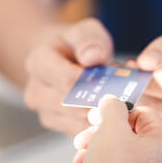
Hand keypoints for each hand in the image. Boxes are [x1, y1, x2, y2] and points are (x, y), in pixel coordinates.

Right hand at [23, 18, 113, 135]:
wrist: (61, 59)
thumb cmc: (76, 44)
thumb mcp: (85, 31)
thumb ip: (90, 40)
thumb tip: (93, 58)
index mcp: (38, 63)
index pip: (67, 81)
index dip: (95, 85)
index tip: (118, 83)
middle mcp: (35, 91)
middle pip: (71, 106)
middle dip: (101, 101)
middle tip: (126, 95)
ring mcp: (44, 112)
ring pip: (77, 123)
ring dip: (102, 115)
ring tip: (119, 100)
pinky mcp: (57, 126)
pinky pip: (81, 132)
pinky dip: (99, 125)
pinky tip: (112, 113)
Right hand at [71, 96, 161, 162]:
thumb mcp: (110, 129)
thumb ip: (111, 109)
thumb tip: (111, 102)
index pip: (142, 114)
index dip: (114, 112)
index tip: (94, 116)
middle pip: (127, 136)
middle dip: (99, 137)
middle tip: (81, 140)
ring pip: (118, 156)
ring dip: (93, 155)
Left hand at [133, 22, 161, 139]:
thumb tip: (143, 63)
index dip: (141, 79)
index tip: (125, 70)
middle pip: (161, 106)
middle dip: (134, 95)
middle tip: (117, 84)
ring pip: (160, 123)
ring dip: (138, 109)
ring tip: (126, 94)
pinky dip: (148, 120)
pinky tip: (142, 104)